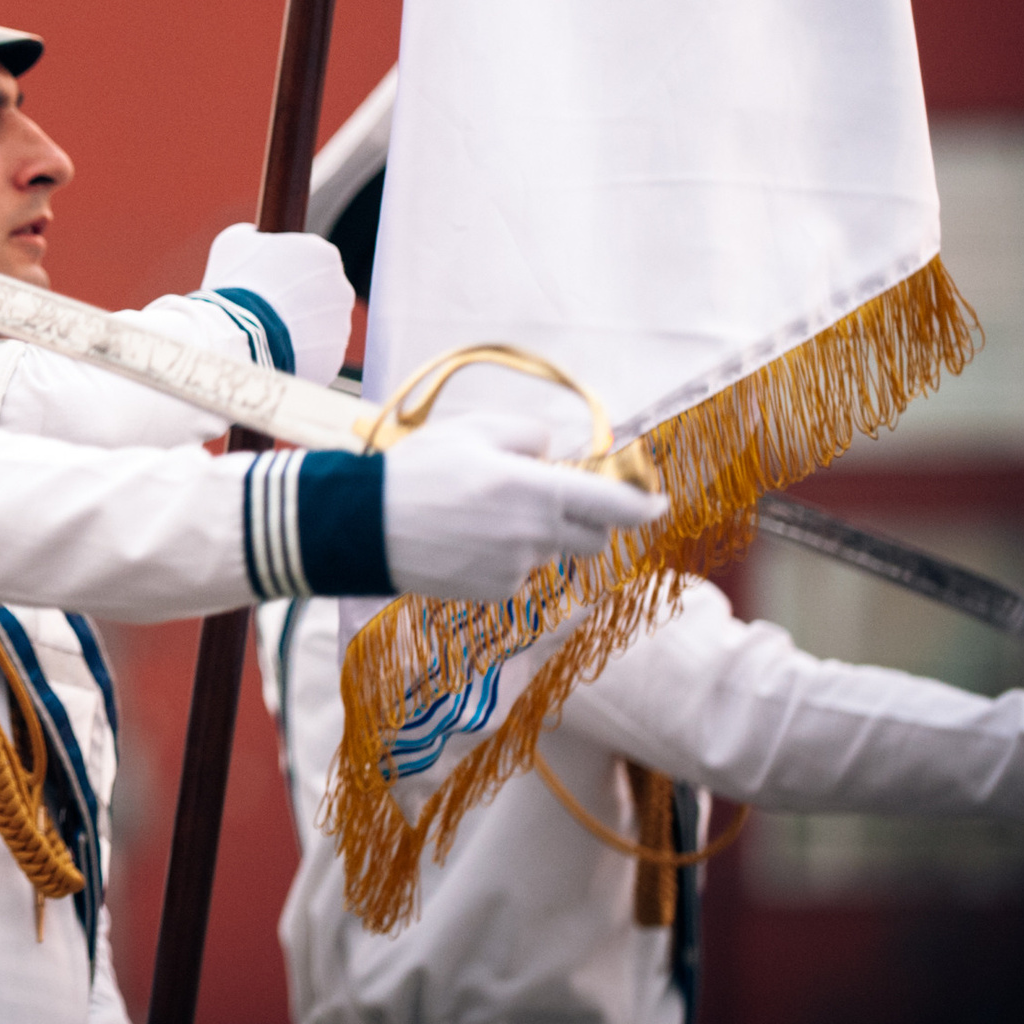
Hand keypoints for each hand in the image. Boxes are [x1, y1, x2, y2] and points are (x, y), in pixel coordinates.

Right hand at [200, 225, 354, 383]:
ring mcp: (341, 326)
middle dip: (297, 297)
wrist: (240, 336)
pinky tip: (273, 349)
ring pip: (318, 323)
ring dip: (298, 325)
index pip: (311, 257)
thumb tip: (253, 235)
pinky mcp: (332, 357)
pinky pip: (314, 352)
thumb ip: (253, 235)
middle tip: (265, 305)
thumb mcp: (235, 242)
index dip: (287, 267)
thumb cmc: (236, 284)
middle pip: (320, 291)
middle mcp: (342, 289)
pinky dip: (298, 352)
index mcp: (324, 254)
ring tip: (266, 330)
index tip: (267, 277)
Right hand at [381, 415, 667, 601]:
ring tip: (488, 515)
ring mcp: (517, 570)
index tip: (659, 503)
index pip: (615, 505)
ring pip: (551, 553)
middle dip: (585, 518)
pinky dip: (509, 556)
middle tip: (550, 497)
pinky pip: (520, 573)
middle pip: (592, 537)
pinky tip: (469, 540)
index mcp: (537, 491)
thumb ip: (529, 435)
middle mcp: (536, 536)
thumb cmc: (418, 470)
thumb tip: (554, 453)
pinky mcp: (495, 593)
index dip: (645, 506)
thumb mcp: (473, 430)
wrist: (365, 527)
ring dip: (540, 536)